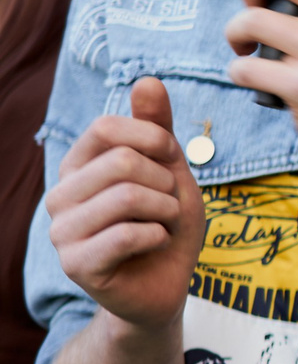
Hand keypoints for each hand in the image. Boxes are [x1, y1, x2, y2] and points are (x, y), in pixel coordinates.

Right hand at [45, 76, 204, 330]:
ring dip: (165, 211)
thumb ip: (157, 127)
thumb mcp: (170, 169)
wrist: (166, 284)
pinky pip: (129, 234)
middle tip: (168, 205)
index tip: (170, 161)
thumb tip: (147, 79)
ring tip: (162, 225)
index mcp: (78, 166)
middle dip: (165, 183)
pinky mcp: (76, 264)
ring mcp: (62, 230)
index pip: (107, 127)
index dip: (154, 139)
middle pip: (123, 162)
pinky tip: (156, 245)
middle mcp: (60, 194)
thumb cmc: (165, 223)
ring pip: (127, 197)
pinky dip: (159, 236)